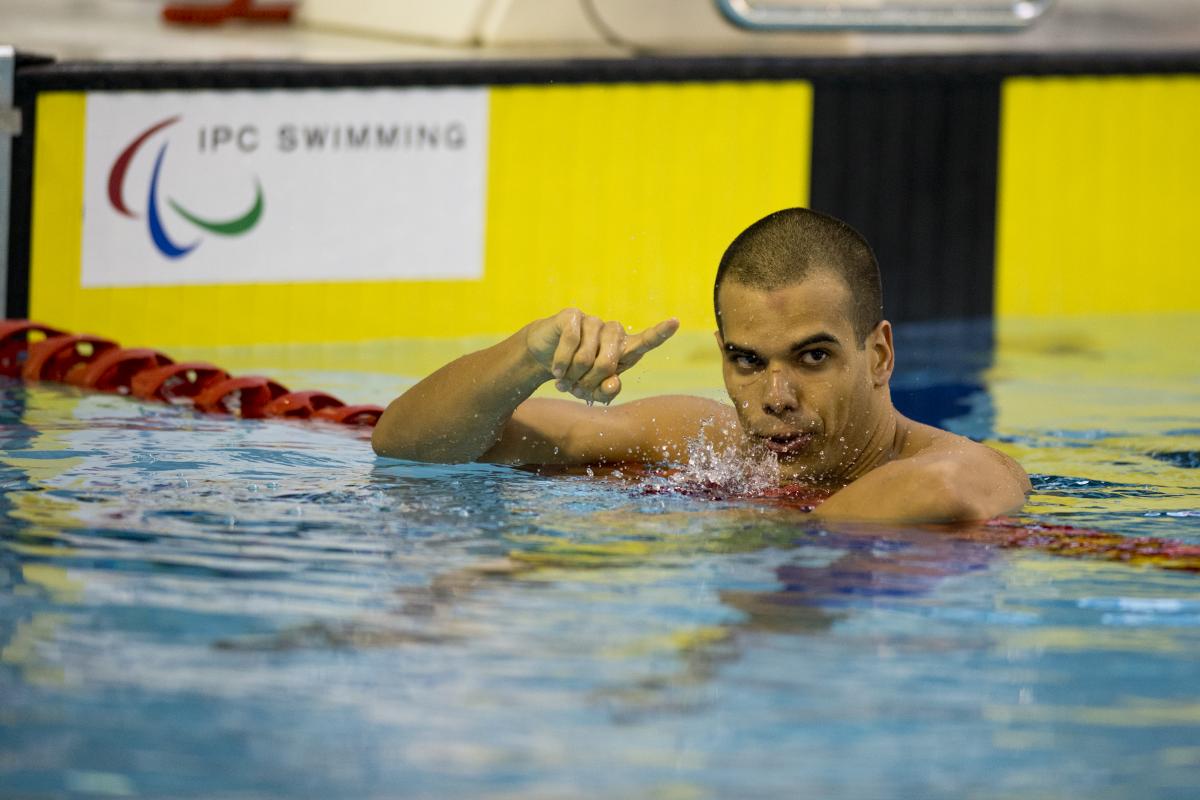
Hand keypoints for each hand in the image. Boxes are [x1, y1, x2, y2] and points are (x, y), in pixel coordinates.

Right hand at [525, 308, 678, 402]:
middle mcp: (613, 332)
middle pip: (607, 365)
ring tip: (566, 377)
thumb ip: (607, 392)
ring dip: (572, 375)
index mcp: (624, 349)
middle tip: (577, 386)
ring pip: (586, 358)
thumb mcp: (593, 392)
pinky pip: (570, 343)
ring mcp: (594, 321)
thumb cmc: (576, 375)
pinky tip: (555, 370)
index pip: (646, 341)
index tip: (675, 322)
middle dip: (588, 382)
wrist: (545, 358)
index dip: (660, 333)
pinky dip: (561, 363)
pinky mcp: (573, 316)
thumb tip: (614, 383)